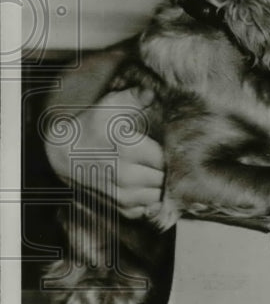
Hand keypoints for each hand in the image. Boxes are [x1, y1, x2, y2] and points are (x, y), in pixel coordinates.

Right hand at [44, 88, 164, 219]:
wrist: (64, 154)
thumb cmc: (91, 127)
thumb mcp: (110, 106)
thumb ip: (135, 97)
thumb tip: (153, 92)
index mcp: (127, 149)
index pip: (165, 158)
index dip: (173, 152)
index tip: (172, 146)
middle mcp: (125, 175)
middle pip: (164, 178)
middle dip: (169, 170)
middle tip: (169, 160)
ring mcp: (121, 194)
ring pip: (158, 196)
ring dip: (161, 186)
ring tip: (159, 173)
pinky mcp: (118, 206)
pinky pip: (145, 211)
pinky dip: (150, 202)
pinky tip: (148, 188)